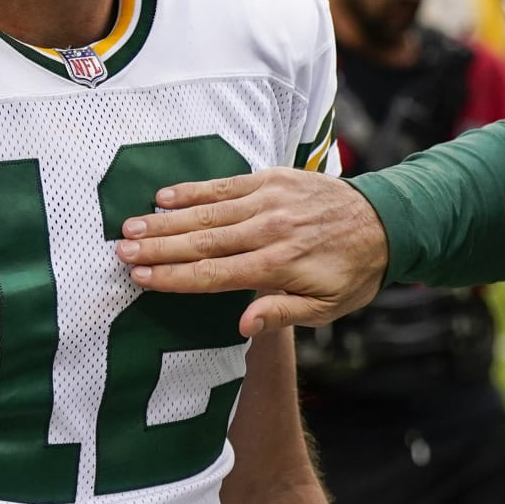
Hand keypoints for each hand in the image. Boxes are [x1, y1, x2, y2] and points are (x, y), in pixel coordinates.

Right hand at [115, 168, 389, 337]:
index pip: (213, 274)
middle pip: (202, 241)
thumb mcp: (326, 308)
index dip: (173, 277)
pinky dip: (194, 191)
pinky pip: (226, 185)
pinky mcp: (273, 178)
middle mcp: (269, 230)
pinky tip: (165, 197)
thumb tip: (242, 325)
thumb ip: (282, 315)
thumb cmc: (351, 273)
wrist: (384, 221)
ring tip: (131, 226)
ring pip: (208, 212)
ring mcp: (269, 200)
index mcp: (277, 266)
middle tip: (119, 252)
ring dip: (166, 220)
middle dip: (158, 248)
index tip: (140, 278)